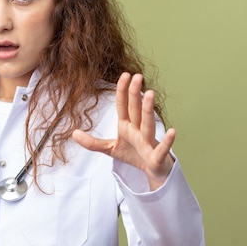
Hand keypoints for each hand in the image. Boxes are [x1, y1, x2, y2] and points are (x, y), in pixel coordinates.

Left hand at [72, 72, 174, 189]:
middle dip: (135, 94)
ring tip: (150, 94)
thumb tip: (73, 133)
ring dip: (148, 110)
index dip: (123, 91)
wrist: (151, 171)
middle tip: (137, 76)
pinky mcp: (156, 156)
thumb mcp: (110, 149)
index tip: (124, 74)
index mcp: (126, 126)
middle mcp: (138, 130)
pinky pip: (162, 148)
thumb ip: (92, 142)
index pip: (123, 106)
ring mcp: (148, 142)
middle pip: (136, 110)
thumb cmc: (133, 155)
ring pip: (147, 125)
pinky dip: (167, 141)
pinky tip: (173, 131)